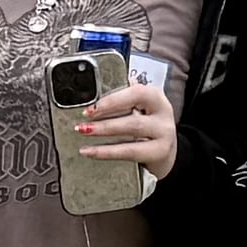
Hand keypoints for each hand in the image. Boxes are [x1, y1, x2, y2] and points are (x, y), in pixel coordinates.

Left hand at [70, 68, 180, 185]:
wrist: (164, 150)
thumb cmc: (147, 124)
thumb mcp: (138, 107)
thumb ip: (121, 98)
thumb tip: (93, 93)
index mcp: (155, 97)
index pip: (136, 93)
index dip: (113, 100)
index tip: (92, 108)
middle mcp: (163, 115)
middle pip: (133, 117)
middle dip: (104, 120)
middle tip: (82, 123)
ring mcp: (164, 135)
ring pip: (132, 132)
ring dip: (104, 132)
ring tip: (84, 133)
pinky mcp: (159, 153)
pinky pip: (130, 152)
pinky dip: (107, 152)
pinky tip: (90, 151)